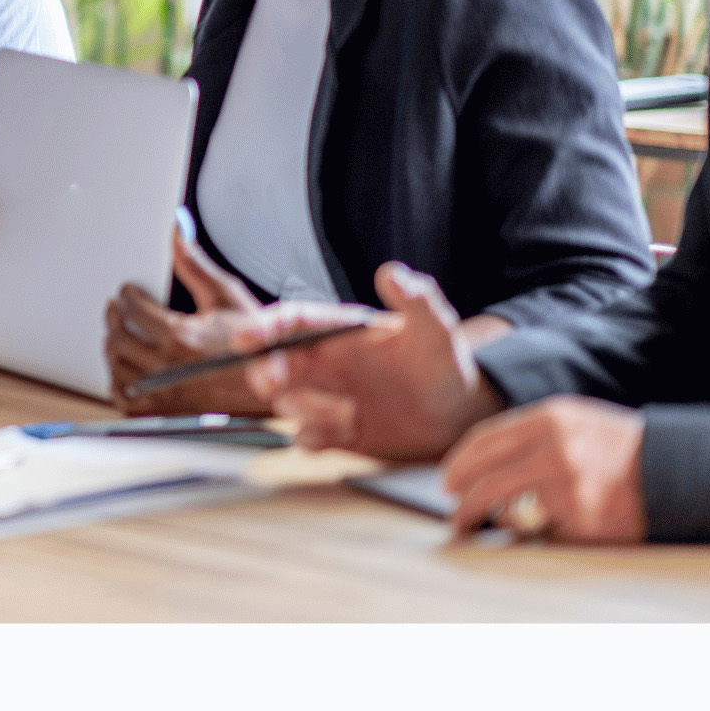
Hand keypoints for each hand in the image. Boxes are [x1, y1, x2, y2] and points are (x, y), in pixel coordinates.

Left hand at [105, 229, 275, 412]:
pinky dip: (119, 381)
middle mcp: (169, 367)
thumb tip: (177, 232)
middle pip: (118, 338)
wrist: (274, 382)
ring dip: (113, 347)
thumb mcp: (225, 295)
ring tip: (118, 334)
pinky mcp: (166, 410)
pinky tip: (126, 368)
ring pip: (117, 367)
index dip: (126, 296)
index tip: (127, 291)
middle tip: (116, 308)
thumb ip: (194, 263)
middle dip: (114, 318)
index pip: (133, 310)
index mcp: (181, 337)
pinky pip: (125, 398)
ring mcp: (166, 393)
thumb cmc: (255, 342)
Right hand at [250, 262, 504, 460]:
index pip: (292, 323)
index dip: (265, 327)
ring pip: (288, 402)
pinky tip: (341, 433)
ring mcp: (330, 398)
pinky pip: (309, 437)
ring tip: (342, 415)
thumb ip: (415, 299)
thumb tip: (391, 272)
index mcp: (340, 333)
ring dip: (302, 409)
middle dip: (266, 371)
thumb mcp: (436, 328)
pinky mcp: (339, 432)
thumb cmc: (447, 364)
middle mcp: (327, 364)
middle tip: (272, 382)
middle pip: (277, 363)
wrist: (462, 414)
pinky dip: (313, 438)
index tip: (247, 339)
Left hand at [440, 395, 645, 542]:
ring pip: (507, 506)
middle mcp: (554, 447)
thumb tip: (481, 469)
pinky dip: (543, 529)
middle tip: (454, 513)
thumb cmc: (619, 450)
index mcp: (550, 418)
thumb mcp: (576, 424)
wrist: (677, 470)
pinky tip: (554, 524)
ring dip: (484, 518)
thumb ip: (532, 438)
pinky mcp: (581, 516)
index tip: (447, 481)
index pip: (486, 440)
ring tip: (472, 525)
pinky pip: (546, 527)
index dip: (460, 464)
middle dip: (463, 499)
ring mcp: (567, 483)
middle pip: (487, 477)